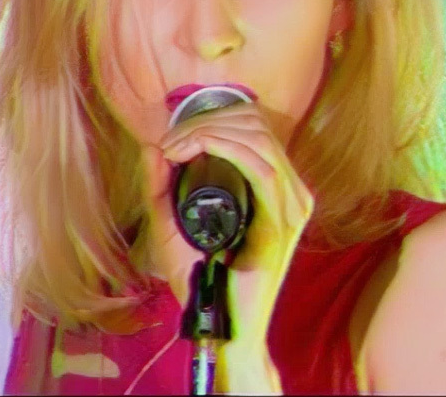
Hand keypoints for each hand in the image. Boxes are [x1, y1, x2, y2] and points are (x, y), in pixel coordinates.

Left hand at [140, 101, 313, 348]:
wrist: (223, 327)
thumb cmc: (202, 280)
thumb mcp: (171, 226)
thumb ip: (159, 188)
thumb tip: (153, 146)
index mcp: (273, 187)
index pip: (254, 127)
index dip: (213, 117)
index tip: (174, 136)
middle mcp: (291, 192)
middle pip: (256, 125)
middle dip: (208, 121)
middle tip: (172, 142)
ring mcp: (292, 206)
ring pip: (259, 139)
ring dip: (211, 131)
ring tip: (177, 148)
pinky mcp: (284, 223)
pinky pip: (262, 170)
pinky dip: (225, 148)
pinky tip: (196, 151)